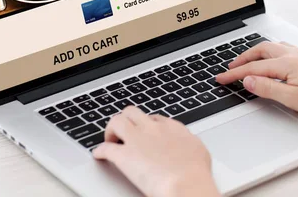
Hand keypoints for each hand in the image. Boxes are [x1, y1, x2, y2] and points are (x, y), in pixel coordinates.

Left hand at [93, 106, 218, 196]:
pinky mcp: (124, 156)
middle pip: (132, 112)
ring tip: (110, 139)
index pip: (155, 118)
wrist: (187, 184)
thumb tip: (188, 147)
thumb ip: (188, 144)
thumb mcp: (199, 152)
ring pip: (116, 121)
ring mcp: (137, 140)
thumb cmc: (196, 174)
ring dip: (111, 130)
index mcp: (172, 128)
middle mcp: (153, 128)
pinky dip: (100, 151)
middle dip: (127, 120)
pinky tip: (99, 155)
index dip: (146, 125)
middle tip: (124, 132)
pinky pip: (105, 148)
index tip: (144, 132)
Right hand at [216, 41, 297, 118]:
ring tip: (248, 60)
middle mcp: (293, 54)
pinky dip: (271, 51)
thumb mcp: (294, 98)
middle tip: (230, 67)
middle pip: (260, 50)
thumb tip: (248, 80)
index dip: (234, 73)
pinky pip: (284, 48)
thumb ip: (268, 88)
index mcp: (286, 63)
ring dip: (256, 52)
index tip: (221, 78)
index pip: (252, 68)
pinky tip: (275, 58)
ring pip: (272, 47)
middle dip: (242, 58)